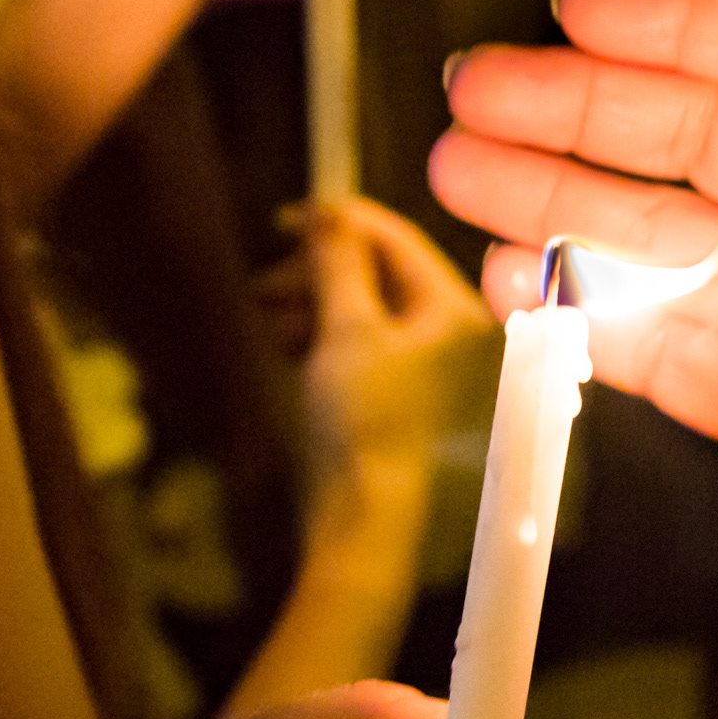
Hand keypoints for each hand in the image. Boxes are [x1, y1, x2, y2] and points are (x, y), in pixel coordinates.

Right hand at [258, 197, 497, 460]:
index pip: (397, 240)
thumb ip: (338, 262)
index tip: (285, 219)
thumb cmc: (364, 419)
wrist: (363, 512)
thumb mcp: (347, 329)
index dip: (340, 222)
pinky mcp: (396, 386)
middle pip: (377, 271)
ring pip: (361, 306)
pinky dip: (320, 331)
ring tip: (264, 314)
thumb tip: (327, 207)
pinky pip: (358, 339)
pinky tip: (282, 337)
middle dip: (317, 270)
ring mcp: (423, 359)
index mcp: (453, 308)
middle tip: (265, 282)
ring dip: (310, 301)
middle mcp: (448, 328)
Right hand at [430, 0, 717, 697]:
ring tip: (460, 166)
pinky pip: (662, 336)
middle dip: (583, 104)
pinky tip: (518, 278)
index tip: (579, 1)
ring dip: (562, 193)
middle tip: (478, 85)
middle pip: (701, 126)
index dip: (679, 17)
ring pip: (665, 226)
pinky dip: (586, 308)